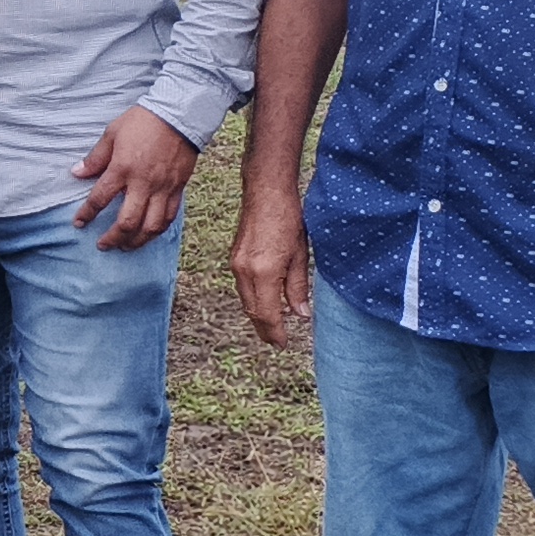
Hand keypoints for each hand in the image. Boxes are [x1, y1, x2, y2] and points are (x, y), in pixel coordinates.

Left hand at [70, 107, 195, 251]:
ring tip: (125, 247)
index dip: (86, 214)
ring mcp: (162, 188)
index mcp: (122, 168)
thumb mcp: (112, 133)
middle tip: (103, 245)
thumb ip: (95, 157)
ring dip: (136, 241)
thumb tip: (76, 172)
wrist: (178, 114)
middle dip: (112, 238)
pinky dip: (157, 230)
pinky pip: (168, 217)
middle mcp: (143, 183)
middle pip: (127, 222)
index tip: (79, 223)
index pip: (100, 199)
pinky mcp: (178, 189)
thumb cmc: (143, 121)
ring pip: (150, 227)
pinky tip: (148, 235)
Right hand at [229, 192, 312, 348]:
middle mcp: (245, 271)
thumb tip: (300, 314)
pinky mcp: (234, 258)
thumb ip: (298, 287)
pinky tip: (264, 302)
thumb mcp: (299, 255)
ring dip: (258, 315)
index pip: (266, 313)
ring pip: (245, 300)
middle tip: (277, 342)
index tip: (283, 344)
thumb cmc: (288, 217)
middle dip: (264, 329)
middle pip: (252, 311)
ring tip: (272, 326)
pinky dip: (253, 300)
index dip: (275, 332)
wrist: (266, 191)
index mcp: (264, 272)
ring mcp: (236, 264)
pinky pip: (242, 287)